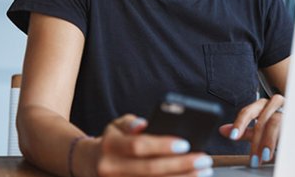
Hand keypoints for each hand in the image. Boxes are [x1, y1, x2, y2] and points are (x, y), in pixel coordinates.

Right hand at [96, 114, 213, 176]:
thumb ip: (131, 123)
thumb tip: (143, 124)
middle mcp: (110, 168)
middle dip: (180, 165)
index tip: (185, 144)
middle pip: (149, 169)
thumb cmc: (114, 140)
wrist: (90, 163)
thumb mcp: (117, 125)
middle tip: (204, 160)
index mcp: (110, 146)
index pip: (138, 146)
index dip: (162, 146)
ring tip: (203, 172)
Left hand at [218, 94, 283, 167]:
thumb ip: (243, 130)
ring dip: (269, 142)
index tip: (233, 137)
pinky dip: (282, 140)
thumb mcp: (259, 128)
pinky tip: (279, 151)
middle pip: (261, 120)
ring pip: (275, 123)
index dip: (239, 124)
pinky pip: (288, 127)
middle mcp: (273, 103)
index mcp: (261, 104)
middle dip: (256, 141)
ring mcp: (287, 109)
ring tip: (264, 156)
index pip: (247, 112)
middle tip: (253, 158)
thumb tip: (223, 130)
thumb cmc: (277, 124)